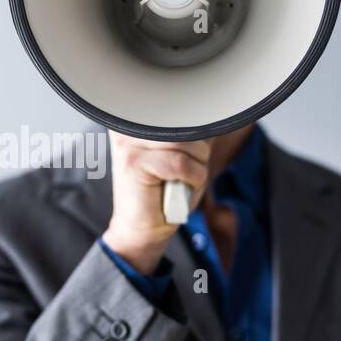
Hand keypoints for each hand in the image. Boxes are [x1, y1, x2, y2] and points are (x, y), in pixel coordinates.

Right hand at [101, 132, 211, 273]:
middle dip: (198, 154)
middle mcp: (130, 127)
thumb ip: (189, 135)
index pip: (182, 110)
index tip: (192, 154)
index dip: (196, 131)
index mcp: (140, 121)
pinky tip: (179, 191)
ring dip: (196, 168)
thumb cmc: (165, 194)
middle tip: (183, 174)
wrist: (143, 230)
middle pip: (187, 125)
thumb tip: (211, 118)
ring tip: (179, 182)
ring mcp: (129, 144)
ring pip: (185, 143)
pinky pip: (180, 163)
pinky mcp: (135, 162)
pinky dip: (192, 180)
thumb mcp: (181, 157)